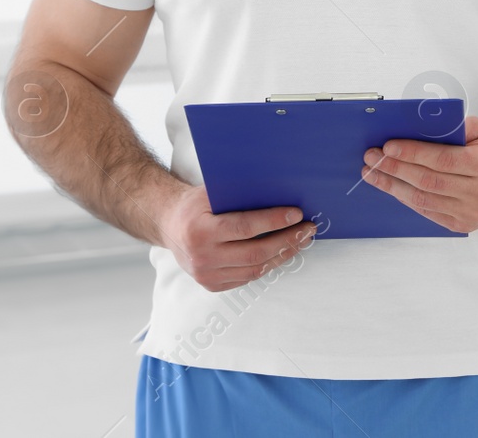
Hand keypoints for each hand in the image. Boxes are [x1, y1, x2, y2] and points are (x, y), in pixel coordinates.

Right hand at [158, 185, 316, 291]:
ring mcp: (206, 275)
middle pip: (255, 253)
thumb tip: (282, 192)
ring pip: (255, 269)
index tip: (297, 214)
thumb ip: (240, 196)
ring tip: (301, 240)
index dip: (274, 221)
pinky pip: (248, 277)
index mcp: (200, 231)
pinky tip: (283, 252)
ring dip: (283, 254)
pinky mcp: (212, 285)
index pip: (245, 228)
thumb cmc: (195, 205)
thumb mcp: (212, 194)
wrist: (169, 226)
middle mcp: (202, 257)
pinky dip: (269, 264)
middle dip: (287, 240)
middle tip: (308, 229)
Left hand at [361, 115, 477, 232]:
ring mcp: (470, 212)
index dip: (413, 154)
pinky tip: (392, 187)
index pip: (442, 160)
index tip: (388, 146)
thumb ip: (457, 128)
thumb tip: (421, 127)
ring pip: (423, 200)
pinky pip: (427, 212)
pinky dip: (406, 199)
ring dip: (393, 186)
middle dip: (395, 168)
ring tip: (373, 173)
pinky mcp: (462, 225)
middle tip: (372, 158)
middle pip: (428, 181)